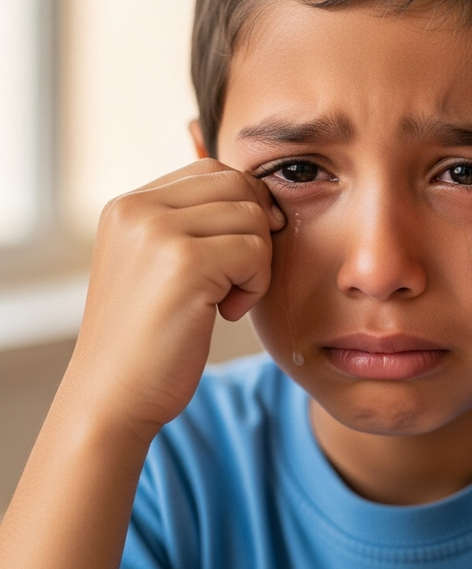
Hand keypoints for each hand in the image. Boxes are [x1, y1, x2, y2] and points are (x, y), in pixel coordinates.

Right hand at [70, 159, 284, 439]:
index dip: (244, 203)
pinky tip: (225, 312)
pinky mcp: (184, 263)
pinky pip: (255, 251)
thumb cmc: (149, 335)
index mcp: (128, 205)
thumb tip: (264, 194)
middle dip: (255, 229)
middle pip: (238, 185)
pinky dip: (256, 285)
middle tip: (238, 275)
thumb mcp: (157, 263)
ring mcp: (158, 232)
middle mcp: (137, 209)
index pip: (212, 171)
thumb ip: (193, 222)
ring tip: (226, 297)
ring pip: (252, 216)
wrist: (112, 397)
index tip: (244, 247)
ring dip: (257, 261)